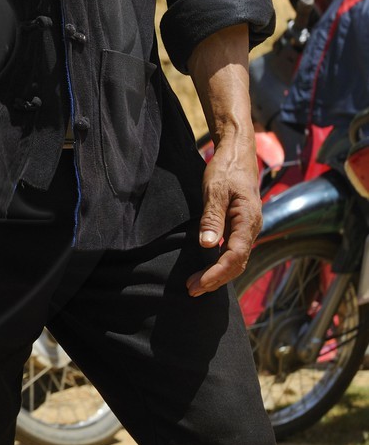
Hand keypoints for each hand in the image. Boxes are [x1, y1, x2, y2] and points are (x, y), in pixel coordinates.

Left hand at [186, 131, 261, 295]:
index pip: (235, 256)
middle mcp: (252, 228)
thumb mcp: (215, 190)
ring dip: (217, 274)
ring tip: (196, 285)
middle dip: (215, 279)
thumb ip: (212, 217)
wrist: (238, 154)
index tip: (198, 284)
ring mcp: (248, 229)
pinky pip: (234, 251)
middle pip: (237, 264)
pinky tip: (207, 269)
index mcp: (248, 220)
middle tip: (191, 290)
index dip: (216, 273)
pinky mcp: (241, 227)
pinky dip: (220, 264)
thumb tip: (207, 245)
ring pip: (236, 260)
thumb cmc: (226, 169)